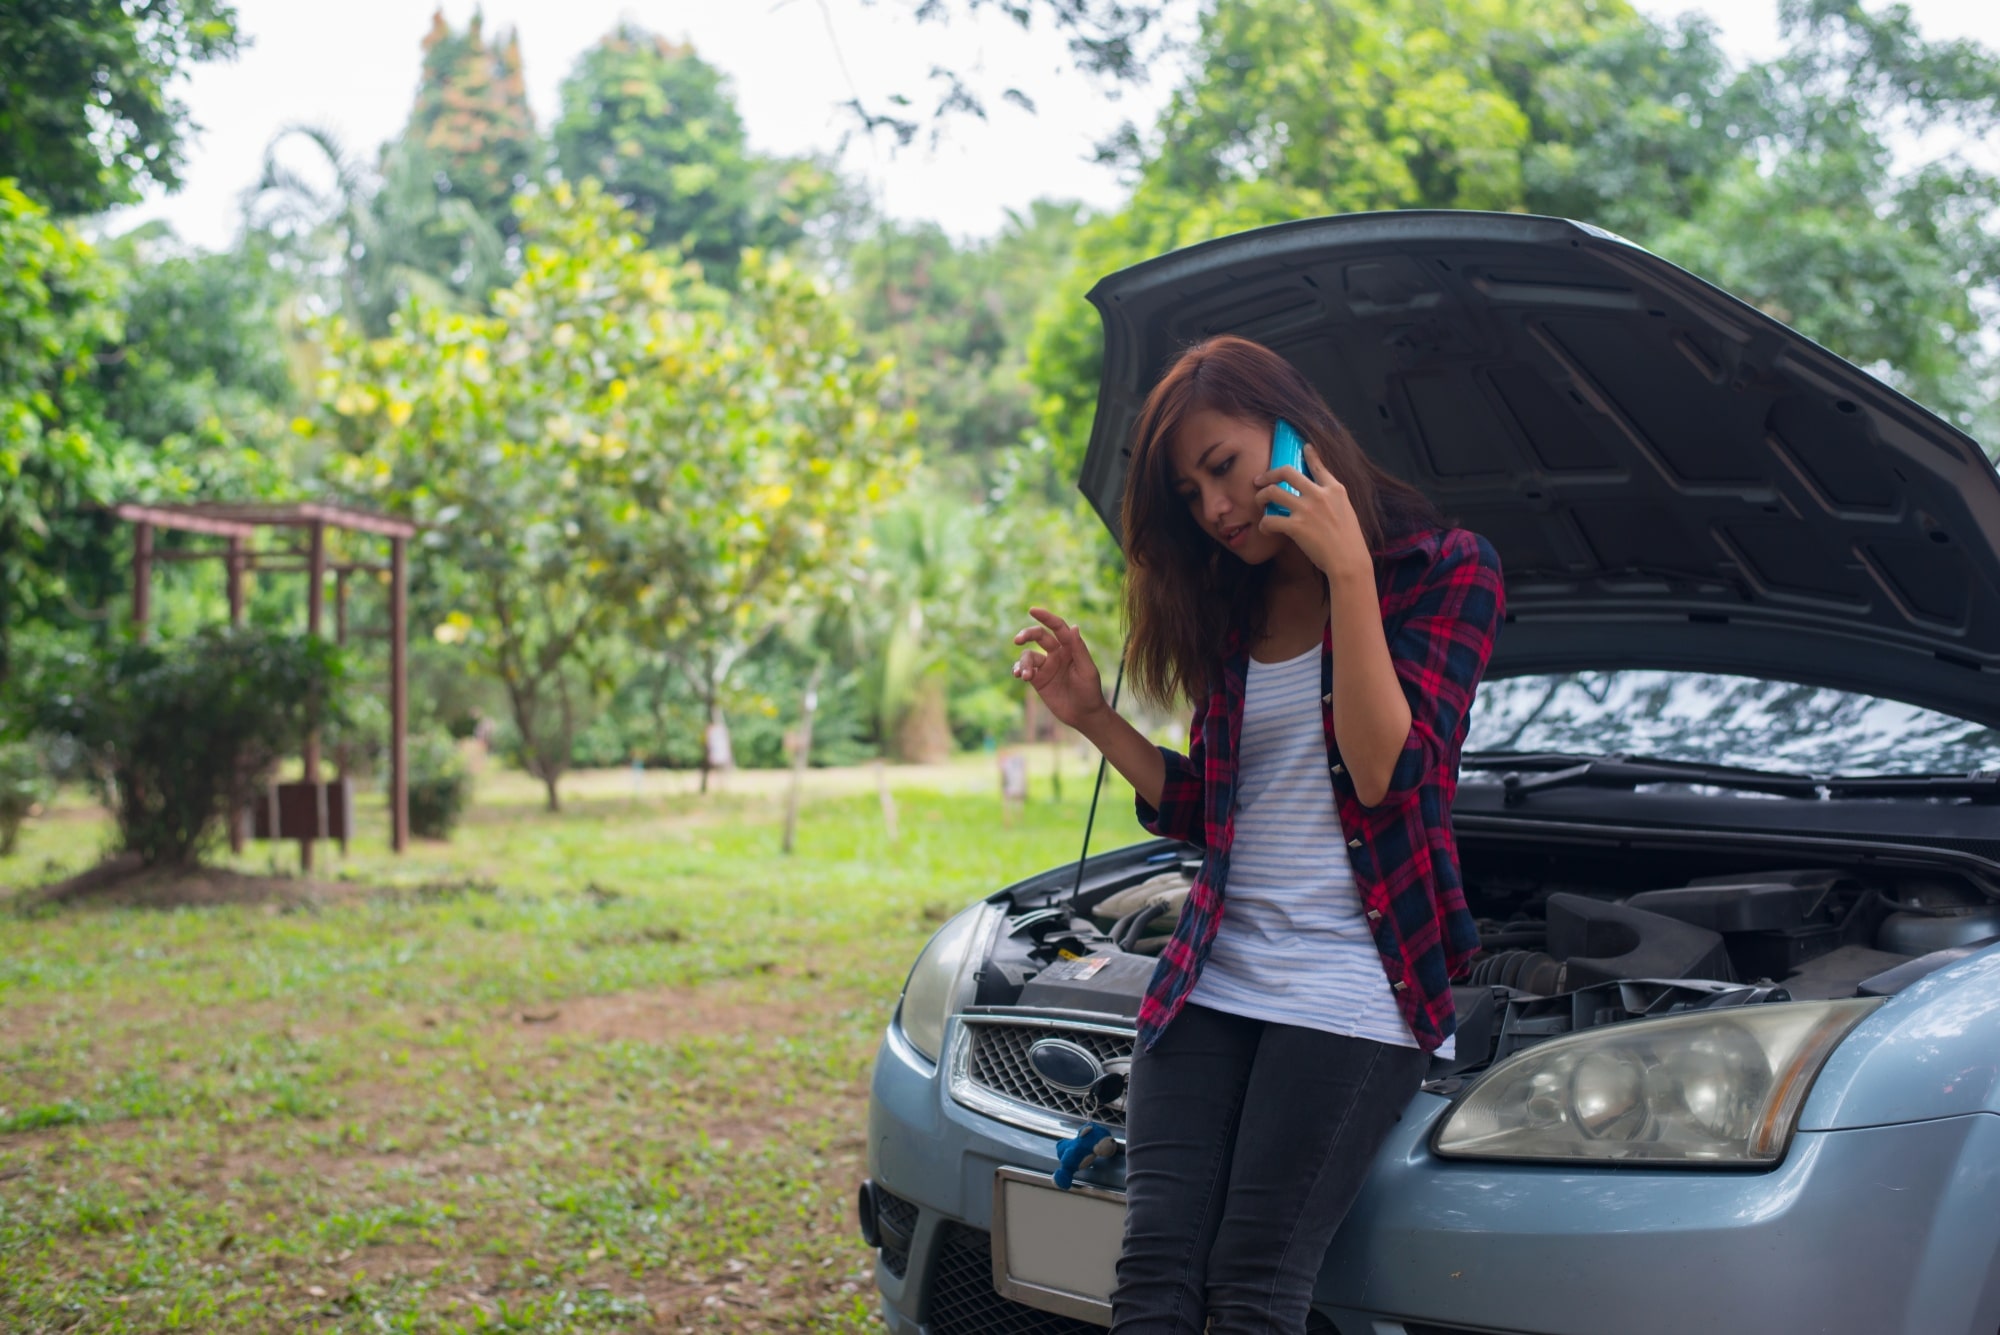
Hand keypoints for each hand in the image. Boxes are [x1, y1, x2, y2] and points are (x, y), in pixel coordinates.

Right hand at [1011, 607, 1108, 730]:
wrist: (1084, 715)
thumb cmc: (1090, 691)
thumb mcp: (1087, 670)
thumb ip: (1079, 649)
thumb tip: (1074, 626)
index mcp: (1071, 648)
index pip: (1058, 627)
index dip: (1046, 617)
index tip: (1032, 610)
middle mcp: (1057, 653)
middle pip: (1039, 636)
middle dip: (1027, 635)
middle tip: (1018, 640)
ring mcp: (1046, 666)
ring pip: (1028, 656)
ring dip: (1024, 663)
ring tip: (1026, 676)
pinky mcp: (1038, 680)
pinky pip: (1024, 670)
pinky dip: (1018, 670)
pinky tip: (1018, 675)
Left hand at [1255, 442, 1373, 581]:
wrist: (1349, 561)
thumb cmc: (1349, 542)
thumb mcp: (1347, 511)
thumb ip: (1333, 499)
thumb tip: (1320, 496)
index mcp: (1335, 489)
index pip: (1319, 466)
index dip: (1310, 454)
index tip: (1304, 447)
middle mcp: (1319, 494)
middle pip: (1287, 472)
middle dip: (1269, 474)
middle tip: (1260, 480)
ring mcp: (1306, 509)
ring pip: (1273, 492)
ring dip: (1261, 497)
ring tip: (1259, 503)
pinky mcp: (1296, 526)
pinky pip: (1270, 520)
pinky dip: (1264, 525)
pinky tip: (1266, 529)